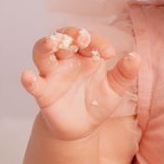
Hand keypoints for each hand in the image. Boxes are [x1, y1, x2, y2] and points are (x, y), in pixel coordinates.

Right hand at [22, 26, 139, 141]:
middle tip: (82, 39)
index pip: (87, 40)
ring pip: (42, 53)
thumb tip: (136, 57)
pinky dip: (29, 80)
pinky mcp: (43, 92)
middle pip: (62, 38)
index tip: (110, 53)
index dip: (97, 41)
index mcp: (84, 55)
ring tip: (50, 42)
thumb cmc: (97, 102)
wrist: (83, 127)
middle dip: (71, 35)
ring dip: (45, 46)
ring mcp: (52, 74)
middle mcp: (66, 60)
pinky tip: (27, 76)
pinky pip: (34, 83)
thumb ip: (124, 73)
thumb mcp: (115, 88)